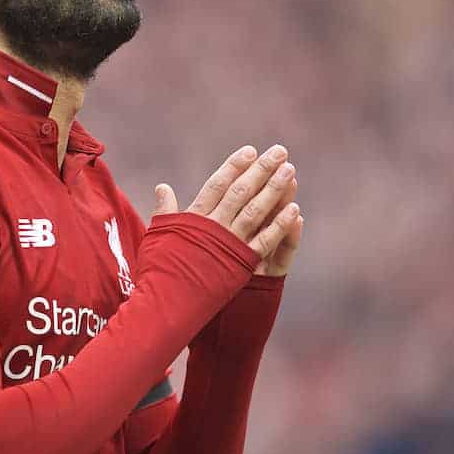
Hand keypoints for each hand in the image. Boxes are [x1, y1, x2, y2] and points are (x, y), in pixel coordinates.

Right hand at [151, 144, 300, 263]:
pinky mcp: (242, 264)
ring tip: (290, 170)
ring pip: (256, 211)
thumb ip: (165, 211)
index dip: (234, 166)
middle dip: (261, 170)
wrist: (167, 303)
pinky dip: (280, 225)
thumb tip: (162, 187)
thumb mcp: (158, 236)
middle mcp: (214, 227)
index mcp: (194, 218)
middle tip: (279, 151)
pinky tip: (294, 210)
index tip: (250, 150)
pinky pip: (265, 241)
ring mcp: (230, 245)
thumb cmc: (158, 270)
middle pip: (241, 192)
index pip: (217, 185)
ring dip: (275, 190)